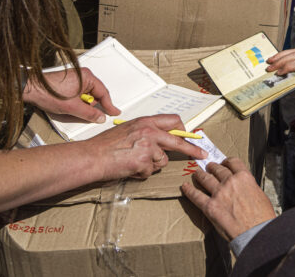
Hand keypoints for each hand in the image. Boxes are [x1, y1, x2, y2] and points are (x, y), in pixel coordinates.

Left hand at [23, 68, 119, 122]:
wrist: (30, 89)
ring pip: (86, 95)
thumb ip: (89, 113)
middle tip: (92, 115)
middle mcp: (83, 76)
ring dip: (83, 104)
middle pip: (95, 94)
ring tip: (73, 109)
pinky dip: (77, 101)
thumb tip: (100, 117)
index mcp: (87, 77)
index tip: (114, 112)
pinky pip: (79, 93)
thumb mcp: (72, 108)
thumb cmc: (48, 93)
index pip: (103, 93)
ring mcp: (75, 78)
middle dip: (93, 105)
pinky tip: (69, 106)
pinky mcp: (68, 82)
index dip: (109, 105)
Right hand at [84, 114, 206, 179]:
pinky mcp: (144, 162)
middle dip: (192, 149)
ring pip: (162, 161)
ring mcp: (148, 147)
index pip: (173, 120)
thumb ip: (146, 131)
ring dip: (152, 165)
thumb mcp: (128, 129)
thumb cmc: (105, 144)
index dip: (183, 129)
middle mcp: (150, 132)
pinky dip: (141, 173)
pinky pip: (150, 171)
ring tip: (134, 161)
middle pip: (178, 141)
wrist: (92, 156)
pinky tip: (129, 168)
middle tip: (203, 155)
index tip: (190, 135)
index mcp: (146, 121)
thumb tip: (162, 138)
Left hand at [181, 158, 275, 241]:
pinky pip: (196, 196)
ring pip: (205, 179)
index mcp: (244, 177)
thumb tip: (243, 188)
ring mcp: (218, 193)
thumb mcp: (259, 194)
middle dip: (212, 167)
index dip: (227, 161)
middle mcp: (230, 182)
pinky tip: (185, 187)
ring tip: (197, 174)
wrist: (255, 231)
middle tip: (209, 167)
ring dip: (200, 175)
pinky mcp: (209, 206)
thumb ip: (248, 187)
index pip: (233, 162)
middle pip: (217, 169)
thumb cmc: (261, 216)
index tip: (224, 163)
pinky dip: (189, 190)